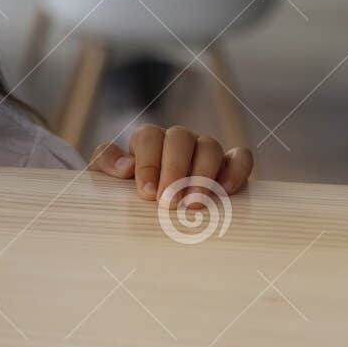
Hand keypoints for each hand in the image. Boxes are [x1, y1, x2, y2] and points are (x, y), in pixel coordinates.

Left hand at [89, 125, 253, 204]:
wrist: (152, 209)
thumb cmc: (129, 192)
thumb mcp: (108, 178)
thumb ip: (107, 163)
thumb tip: (125, 166)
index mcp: (149, 139)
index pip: (148, 137)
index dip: (148, 163)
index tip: (146, 193)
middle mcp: (178, 140)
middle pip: (180, 138)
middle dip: (174, 170)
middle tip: (168, 202)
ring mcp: (205, 150)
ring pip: (209, 146)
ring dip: (202, 174)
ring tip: (193, 204)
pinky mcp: (230, 165)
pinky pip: (240, 158)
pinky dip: (236, 170)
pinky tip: (225, 191)